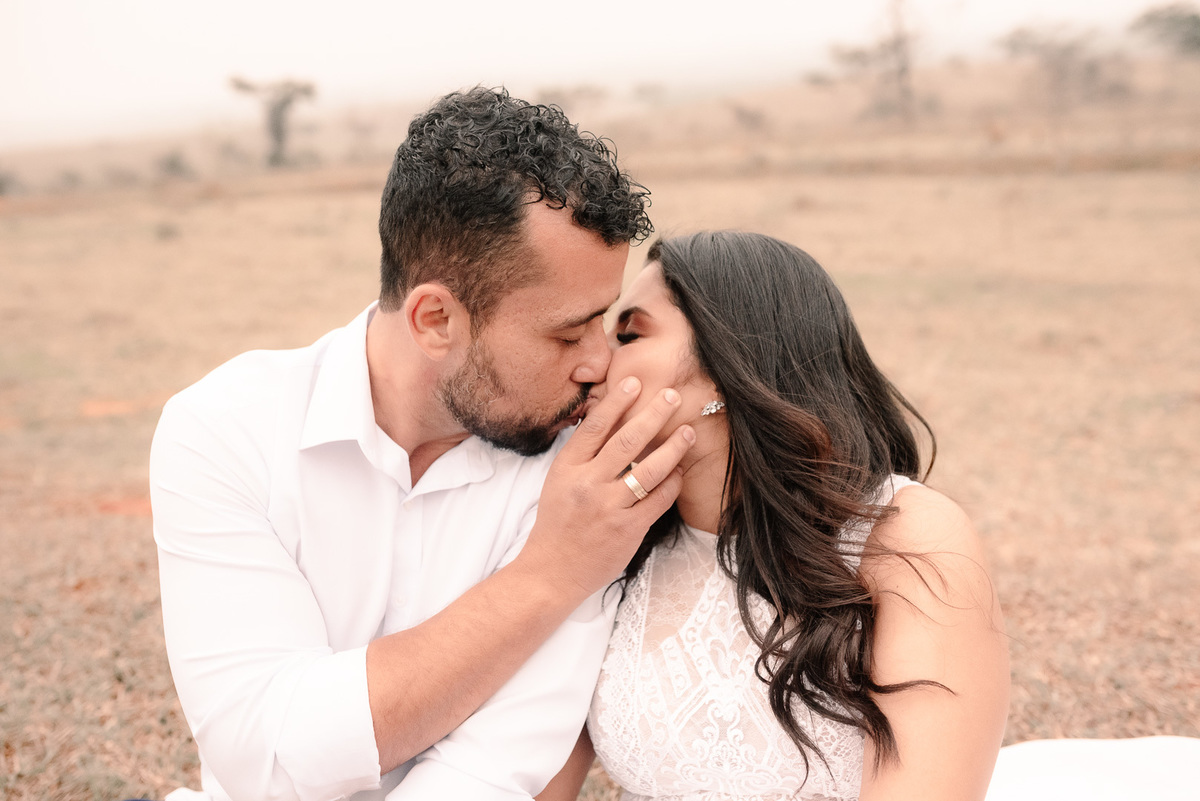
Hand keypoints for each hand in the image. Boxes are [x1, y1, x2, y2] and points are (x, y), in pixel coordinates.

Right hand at [519, 377, 693, 598]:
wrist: (551, 571)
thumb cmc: (557, 524)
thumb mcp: (559, 482)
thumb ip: (582, 455)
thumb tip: (607, 419)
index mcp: (567, 468)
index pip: (595, 427)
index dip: (616, 402)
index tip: (635, 382)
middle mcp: (588, 484)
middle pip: (627, 441)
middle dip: (654, 414)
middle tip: (673, 396)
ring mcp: (609, 507)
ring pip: (649, 469)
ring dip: (673, 447)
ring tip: (688, 431)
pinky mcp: (627, 529)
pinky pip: (658, 499)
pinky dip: (673, 482)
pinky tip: (680, 470)